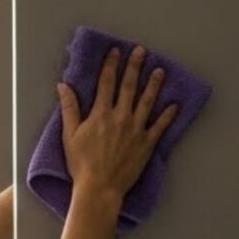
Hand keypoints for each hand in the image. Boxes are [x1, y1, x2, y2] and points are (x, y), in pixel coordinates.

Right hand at [59, 44, 178, 200]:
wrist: (99, 188)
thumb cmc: (81, 164)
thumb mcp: (69, 135)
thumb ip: (69, 108)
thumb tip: (63, 86)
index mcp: (101, 113)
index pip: (106, 82)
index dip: (111, 65)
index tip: (116, 52)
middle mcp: (121, 117)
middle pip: (129, 86)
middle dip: (134, 66)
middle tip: (141, 51)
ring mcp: (136, 130)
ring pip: (147, 101)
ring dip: (153, 84)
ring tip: (160, 71)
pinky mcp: (147, 144)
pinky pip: (160, 127)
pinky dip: (168, 115)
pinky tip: (174, 105)